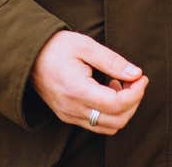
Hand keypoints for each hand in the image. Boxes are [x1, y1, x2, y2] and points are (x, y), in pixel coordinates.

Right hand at [30, 31, 147, 134]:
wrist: (28, 55)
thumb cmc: (56, 46)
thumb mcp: (84, 45)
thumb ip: (112, 61)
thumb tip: (136, 74)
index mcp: (77, 89)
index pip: (116, 104)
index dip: (136, 93)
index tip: (142, 77)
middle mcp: (72, 108)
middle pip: (117, 120)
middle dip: (133, 101)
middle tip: (133, 79)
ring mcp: (69, 115)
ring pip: (109, 126)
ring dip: (122, 109)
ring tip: (118, 83)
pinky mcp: (68, 116)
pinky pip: (97, 125)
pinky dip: (110, 112)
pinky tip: (106, 91)